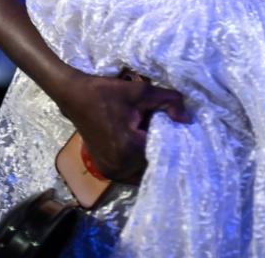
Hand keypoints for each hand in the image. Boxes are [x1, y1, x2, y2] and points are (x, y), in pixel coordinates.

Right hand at [61, 70, 189, 184]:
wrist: (75, 96)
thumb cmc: (107, 92)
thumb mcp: (141, 92)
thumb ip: (168, 102)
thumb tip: (188, 119)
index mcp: (129, 150)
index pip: (162, 153)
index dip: (173, 143)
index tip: (182, 133)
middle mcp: (119, 168)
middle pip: (152, 165)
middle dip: (162, 152)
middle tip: (170, 134)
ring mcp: (110, 172)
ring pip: (142, 171)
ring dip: (149, 157)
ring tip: (155, 137)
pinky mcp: (105, 170)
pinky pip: (130, 171)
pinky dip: (138, 160)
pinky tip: (141, 142)